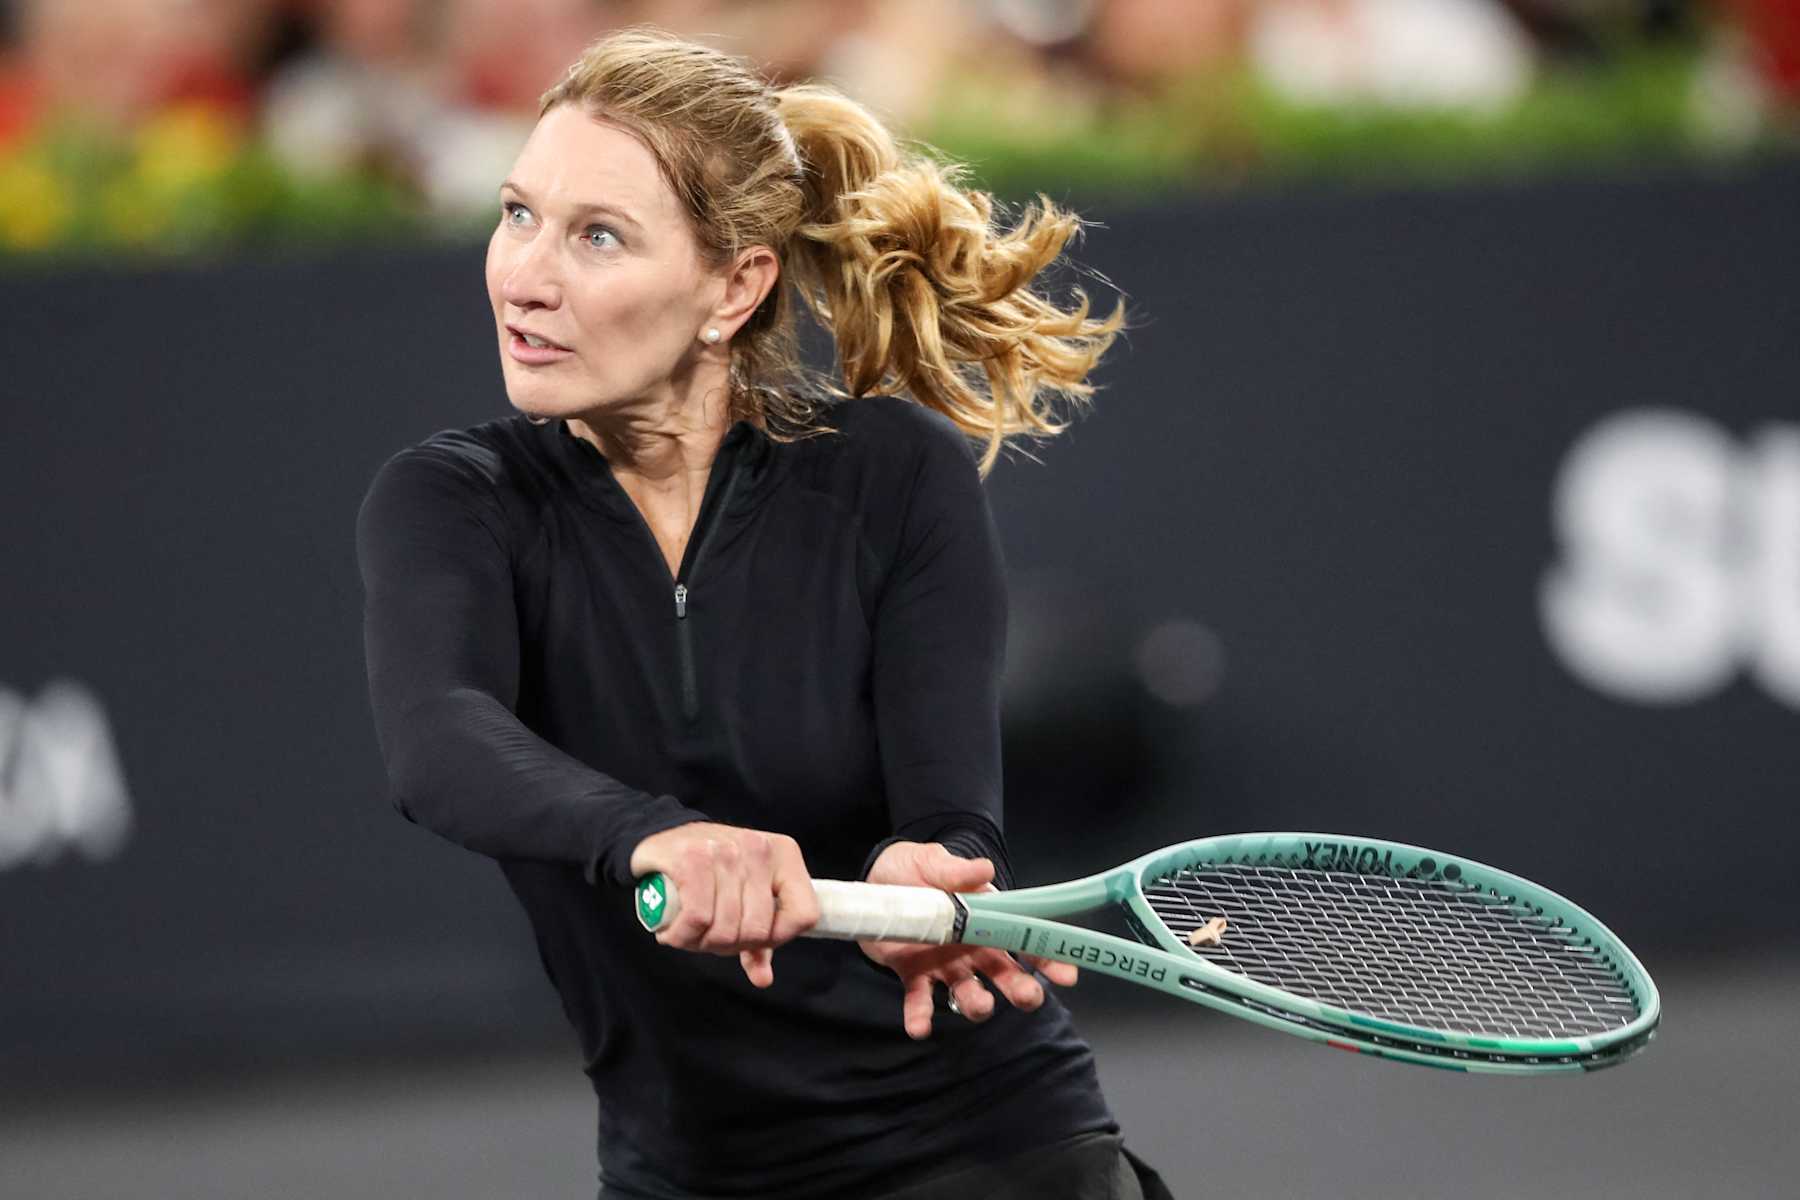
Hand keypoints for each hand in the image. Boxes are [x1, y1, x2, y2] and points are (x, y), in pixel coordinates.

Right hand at [629, 822, 819, 987]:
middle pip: (757, 930)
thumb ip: (760, 939)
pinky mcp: (693, 858)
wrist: (665, 837)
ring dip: (701, 943)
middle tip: (710, 938)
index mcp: (785, 856)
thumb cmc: (713, 872)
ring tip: (690, 933)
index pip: (804, 915)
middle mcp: (759, 849)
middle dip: (729, 946)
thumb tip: (763, 978)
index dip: (779, 940)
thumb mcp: (746, 896)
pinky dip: (682, 936)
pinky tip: (673, 932)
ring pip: (726, 929)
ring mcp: (727, 851)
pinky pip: (697, 919)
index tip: (754, 941)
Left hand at [861, 841, 1078, 1039]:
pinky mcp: (913, 976)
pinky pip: (920, 1001)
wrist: (874, 882)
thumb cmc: (913, 869)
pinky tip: (919, 1027)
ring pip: (969, 993)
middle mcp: (972, 949)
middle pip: (1005, 974)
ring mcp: (944, 965)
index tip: (1067, 974)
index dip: (1048, 957)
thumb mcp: (934, 862)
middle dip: (1021, 988)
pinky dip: (920, 1016)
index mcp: (986, 920)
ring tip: (982, 1005)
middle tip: (1028, 996)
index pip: (1024, 940)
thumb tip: (984, 868)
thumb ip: (957, 870)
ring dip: (978, 1004)